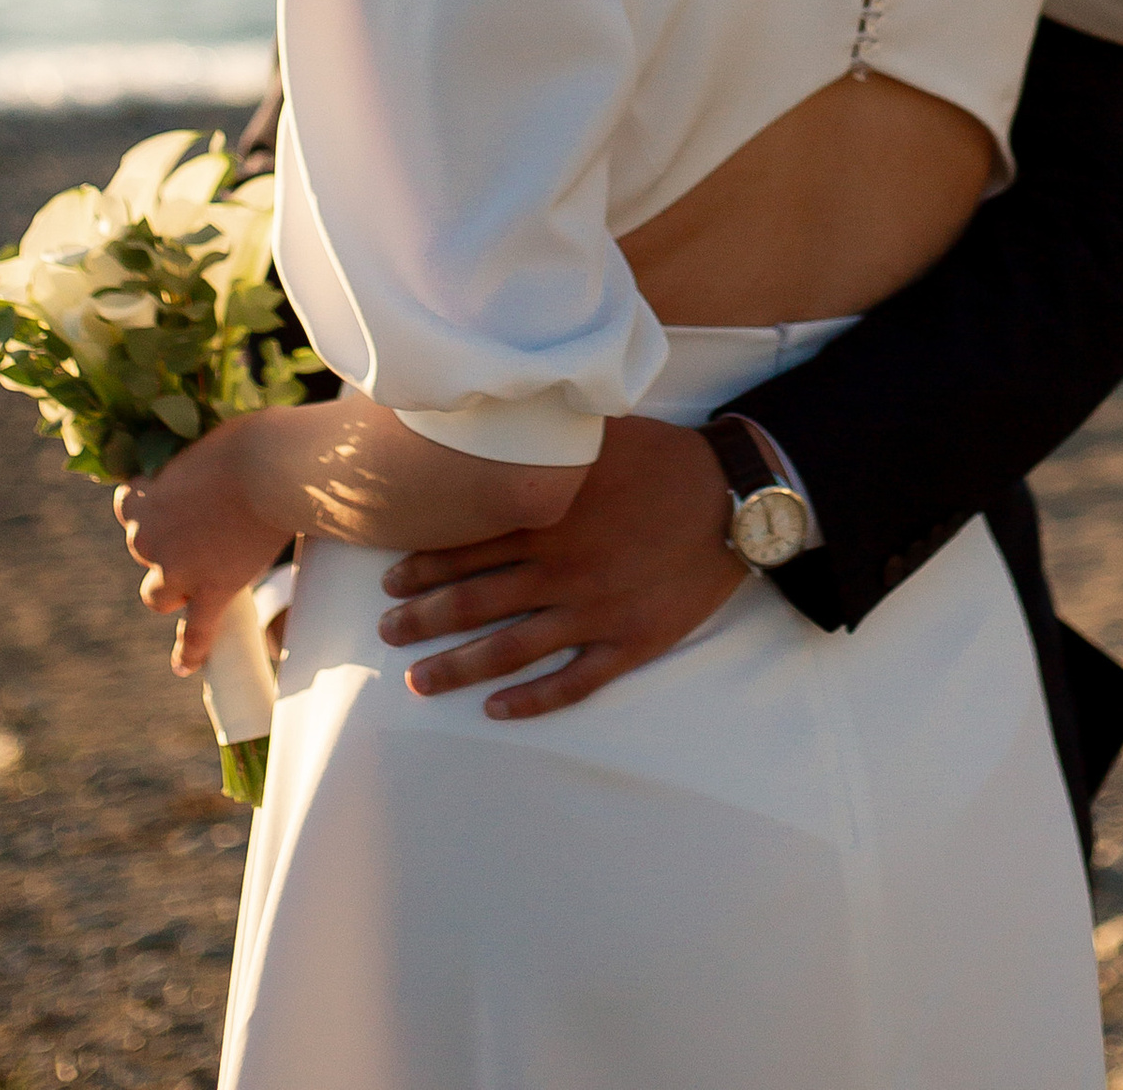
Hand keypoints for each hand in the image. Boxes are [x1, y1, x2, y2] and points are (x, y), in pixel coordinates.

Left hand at [115, 427, 291, 677]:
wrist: (278, 467)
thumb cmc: (255, 440)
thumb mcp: (211, 441)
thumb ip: (198, 464)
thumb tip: (212, 465)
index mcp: (148, 493)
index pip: (130, 503)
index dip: (152, 504)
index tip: (173, 500)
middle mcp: (152, 535)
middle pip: (142, 549)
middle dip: (165, 544)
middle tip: (202, 530)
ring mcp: (180, 569)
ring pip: (156, 595)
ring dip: (172, 587)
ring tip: (200, 577)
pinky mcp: (212, 591)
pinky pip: (194, 632)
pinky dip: (189, 650)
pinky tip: (185, 665)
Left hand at [375, 415, 742, 718]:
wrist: (734, 497)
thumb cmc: (667, 460)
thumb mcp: (605, 435)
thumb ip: (551, 438)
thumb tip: (503, 410)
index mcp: (555, 518)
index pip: (473, 546)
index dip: (427, 565)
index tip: (391, 577)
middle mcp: (565, 568)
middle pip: (479, 601)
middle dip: (426, 619)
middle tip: (387, 631)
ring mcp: (596, 610)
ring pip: (513, 649)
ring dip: (460, 668)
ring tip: (419, 682)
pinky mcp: (630, 641)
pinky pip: (574, 681)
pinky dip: (533, 701)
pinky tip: (497, 712)